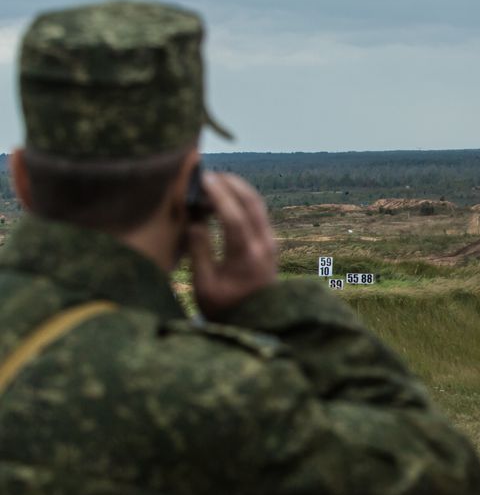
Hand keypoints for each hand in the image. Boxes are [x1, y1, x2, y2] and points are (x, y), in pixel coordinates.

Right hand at [188, 173, 277, 317]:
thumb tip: (193, 220)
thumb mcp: (204, 285)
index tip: (203, 178)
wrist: (256, 321)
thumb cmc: (225, 307)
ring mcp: (271, 243)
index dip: (218, 195)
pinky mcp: (270, 243)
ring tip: (213, 182)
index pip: (234, 217)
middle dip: (231, 183)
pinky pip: (258, 214)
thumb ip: (199, 251)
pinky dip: (242, 201)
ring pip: (258, 206)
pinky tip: (224, 199)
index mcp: (246, 257)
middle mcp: (264, 246)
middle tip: (208, 173)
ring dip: (237, 189)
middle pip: (252, 203)